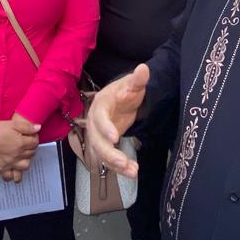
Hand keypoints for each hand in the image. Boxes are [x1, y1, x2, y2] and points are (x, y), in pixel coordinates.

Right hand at [0, 116, 39, 175]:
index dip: (34, 140)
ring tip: (20, 160)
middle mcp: (17, 154)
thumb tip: (38, 128)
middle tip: (25, 147)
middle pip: (30, 155)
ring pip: (23, 167)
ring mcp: (10, 162)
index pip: (34, 144)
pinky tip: (10, 172)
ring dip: (23, 164)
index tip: (31, 139)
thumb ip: (27, 127)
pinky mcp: (1, 168)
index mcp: (21, 143)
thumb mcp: (13, 124)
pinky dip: (10, 175)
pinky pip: (8, 176)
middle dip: (29, 150)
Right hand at [86, 64, 148, 178]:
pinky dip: (119, 167)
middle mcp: (95, 122)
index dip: (105, 127)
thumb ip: (138, 79)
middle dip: (109, 153)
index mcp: (101, 105)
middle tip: (124, 162)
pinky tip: (133, 172)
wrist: (121, 101)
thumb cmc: (125, 92)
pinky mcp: (104, 145)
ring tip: (132, 171)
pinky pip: (108, 159)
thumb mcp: (133, 85)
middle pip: (97, 141)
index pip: (100, 117)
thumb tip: (144, 68)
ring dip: (115, 164)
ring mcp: (98, 136)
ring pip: (101, 153)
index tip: (115, 137)